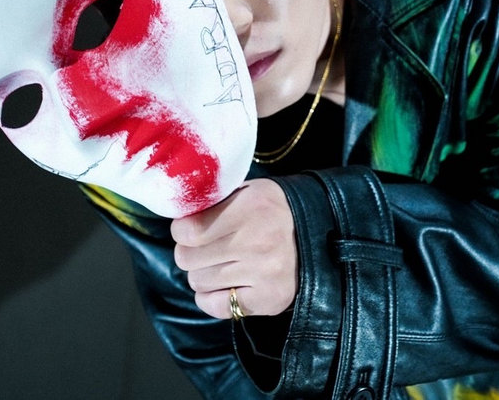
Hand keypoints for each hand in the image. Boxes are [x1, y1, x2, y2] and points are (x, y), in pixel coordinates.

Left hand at [170, 178, 296, 318]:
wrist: (320, 235)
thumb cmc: (274, 210)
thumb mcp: (249, 191)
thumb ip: (215, 201)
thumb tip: (178, 217)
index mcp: (251, 208)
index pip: (188, 231)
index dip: (182, 230)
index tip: (189, 228)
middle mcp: (257, 242)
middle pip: (188, 258)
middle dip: (190, 252)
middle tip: (205, 246)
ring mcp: (264, 274)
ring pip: (198, 282)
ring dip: (203, 273)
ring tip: (221, 263)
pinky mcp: (269, 299)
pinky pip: (217, 306)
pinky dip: (211, 298)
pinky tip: (223, 285)